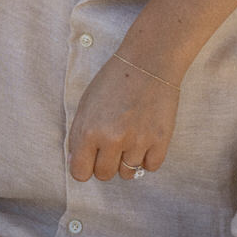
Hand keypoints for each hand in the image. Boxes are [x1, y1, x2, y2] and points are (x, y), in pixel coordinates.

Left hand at [68, 54, 177, 181]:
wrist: (149, 62)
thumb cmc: (114, 80)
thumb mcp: (86, 103)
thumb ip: (79, 135)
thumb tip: (76, 162)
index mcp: (90, 130)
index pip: (80, 173)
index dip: (84, 167)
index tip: (90, 159)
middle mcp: (113, 140)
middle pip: (104, 175)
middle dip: (105, 164)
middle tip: (111, 145)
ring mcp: (138, 142)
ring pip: (127, 174)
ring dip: (126, 161)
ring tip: (130, 138)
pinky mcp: (160, 140)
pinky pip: (150, 167)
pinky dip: (147, 157)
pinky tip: (144, 139)